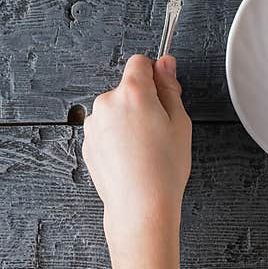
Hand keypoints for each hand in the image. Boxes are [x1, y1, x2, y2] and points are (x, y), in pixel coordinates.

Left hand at [82, 54, 191, 268]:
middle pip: (127, 88)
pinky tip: (132, 158)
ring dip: (128, 120)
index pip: (140, 62)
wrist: (140, 206)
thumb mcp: (180, 122)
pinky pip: (106, 130)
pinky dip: (117, 138)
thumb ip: (169, 87)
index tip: (164, 91)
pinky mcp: (87, 143)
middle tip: (160, 128)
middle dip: (142, 101)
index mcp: (132, 92)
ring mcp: (94, 124)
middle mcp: (107, 102)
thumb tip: (165, 63)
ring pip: (115, 110)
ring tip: (145, 148)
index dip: (155, 74)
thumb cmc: (164, 168)